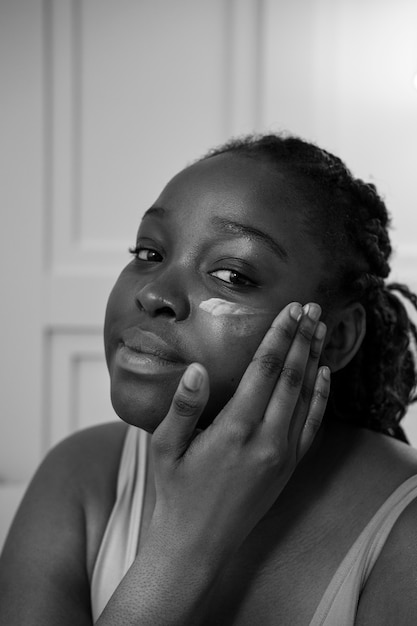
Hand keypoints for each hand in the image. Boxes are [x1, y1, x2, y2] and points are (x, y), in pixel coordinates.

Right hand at [149, 302, 329, 557]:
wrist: (198, 544)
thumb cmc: (176, 492)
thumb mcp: (165, 447)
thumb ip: (183, 406)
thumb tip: (195, 368)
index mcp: (235, 429)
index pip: (265, 370)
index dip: (279, 336)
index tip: (290, 309)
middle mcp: (267, 439)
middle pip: (291, 376)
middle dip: (302, 338)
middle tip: (312, 308)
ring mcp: (283, 455)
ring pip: (307, 396)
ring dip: (315, 360)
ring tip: (321, 331)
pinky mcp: (289, 467)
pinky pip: (313, 425)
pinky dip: (321, 396)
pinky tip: (324, 375)